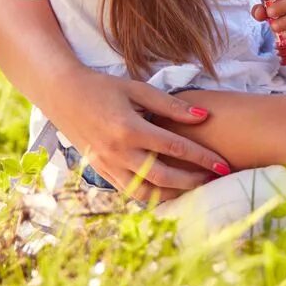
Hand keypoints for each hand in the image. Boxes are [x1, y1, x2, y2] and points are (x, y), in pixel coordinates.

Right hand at [47, 69, 226, 200]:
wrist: (62, 95)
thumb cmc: (104, 88)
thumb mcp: (138, 89)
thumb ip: (171, 105)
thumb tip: (204, 115)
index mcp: (129, 129)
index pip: (175, 148)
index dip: (202, 158)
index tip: (223, 165)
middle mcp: (118, 152)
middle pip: (163, 177)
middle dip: (194, 181)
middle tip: (217, 180)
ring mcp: (107, 165)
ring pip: (145, 192)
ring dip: (174, 195)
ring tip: (198, 190)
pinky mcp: (101, 172)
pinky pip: (129, 192)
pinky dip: (151, 197)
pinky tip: (170, 194)